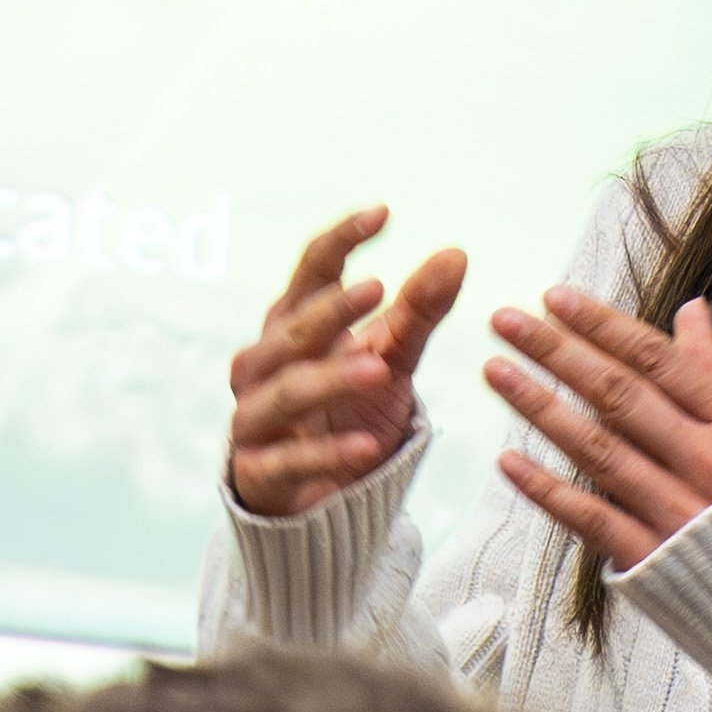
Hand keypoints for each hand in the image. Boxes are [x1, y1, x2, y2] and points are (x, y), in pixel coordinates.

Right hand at [227, 209, 467, 521]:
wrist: (323, 497)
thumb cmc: (350, 414)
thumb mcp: (392, 360)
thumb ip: (417, 311)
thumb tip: (455, 254)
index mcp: (290, 327)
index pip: (310, 272)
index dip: (340, 241)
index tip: (382, 213)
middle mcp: (262, 366)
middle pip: (293, 329)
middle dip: (332, 310)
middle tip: (378, 290)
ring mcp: (255, 419)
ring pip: (288, 390)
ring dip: (331, 378)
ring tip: (378, 369)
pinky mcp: (260, 473)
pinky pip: (291, 460)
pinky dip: (327, 452)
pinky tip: (366, 445)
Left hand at [486, 289, 711, 568]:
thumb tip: (690, 312)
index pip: (659, 361)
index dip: (603, 326)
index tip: (556, 299)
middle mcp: (709, 462)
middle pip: (619, 395)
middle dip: (557, 352)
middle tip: (507, 322)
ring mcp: (678, 511)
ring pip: (597, 448)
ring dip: (539, 406)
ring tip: (496, 372)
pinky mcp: (654, 558)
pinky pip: (591, 517)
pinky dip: (547, 489)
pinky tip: (508, 460)